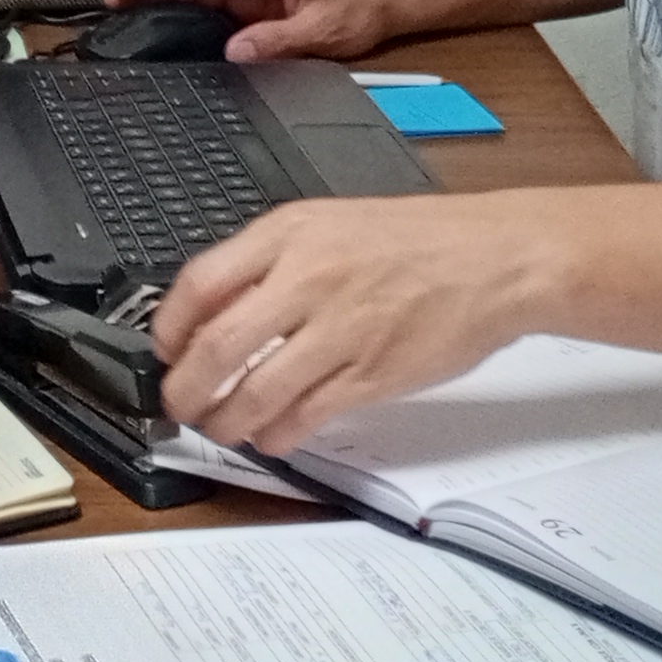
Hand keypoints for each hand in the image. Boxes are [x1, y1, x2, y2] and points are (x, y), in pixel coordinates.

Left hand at [150, 190, 577, 455]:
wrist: (497, 258)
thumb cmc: (421, 241)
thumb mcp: (333, 223)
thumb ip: (274, 259)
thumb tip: (217, 307)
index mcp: (292, 234)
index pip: (201, 284)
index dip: (170, 327)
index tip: (165, 350)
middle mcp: (309, 279)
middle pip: (218, 346)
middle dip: (185, 388)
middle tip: (178, 404)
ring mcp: (341, 330)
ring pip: (256, 391)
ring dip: (226, 421)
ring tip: (220, 428)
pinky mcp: (373, 374)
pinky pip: (306, 415)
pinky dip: (278, 435)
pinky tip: (271, 438)